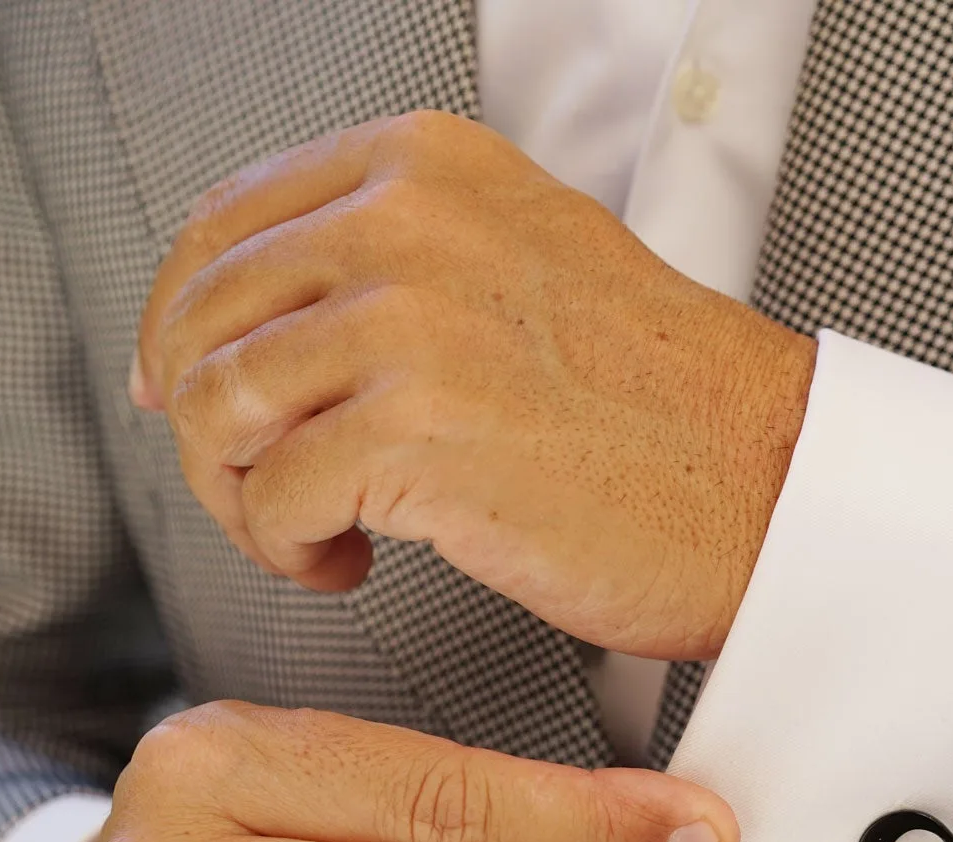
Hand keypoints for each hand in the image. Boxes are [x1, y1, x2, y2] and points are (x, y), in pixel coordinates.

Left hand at [132, 110, 817, 660]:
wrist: (769, 487)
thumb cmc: (669, 407)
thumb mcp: (529, 263)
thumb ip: (398, 261)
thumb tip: (254, 321)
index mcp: (431, 167)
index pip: (226, 223)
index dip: (183, 321)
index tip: (185, 385)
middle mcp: (410, 224)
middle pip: (205, 319)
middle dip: (207, 426)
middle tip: (257, 484)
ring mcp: (409, 324)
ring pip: (218, 409)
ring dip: (242, 496)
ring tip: (312, 531)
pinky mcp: (415, 434)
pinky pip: (271, 498)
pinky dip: (290, 550)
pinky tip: (350, 564)